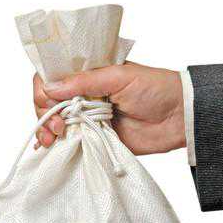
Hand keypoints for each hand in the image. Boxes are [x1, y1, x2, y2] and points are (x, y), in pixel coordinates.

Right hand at [32, 61, 185, 154]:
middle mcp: (83, 95)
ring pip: (54, 123)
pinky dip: (56, 146)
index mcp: (88, 74)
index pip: (52, 77)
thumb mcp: (119, 77)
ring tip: (53, 139)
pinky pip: (69, 142)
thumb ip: (84, 82)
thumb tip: (49, 88)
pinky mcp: (95, 139)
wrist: (178, 118)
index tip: (49, 104)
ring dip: (47, 131)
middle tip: (57, 127)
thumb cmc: (155, 89)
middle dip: (45, 114)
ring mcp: (88, 118)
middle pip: (48, 102)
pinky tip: (48, 148)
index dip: (44, 90)